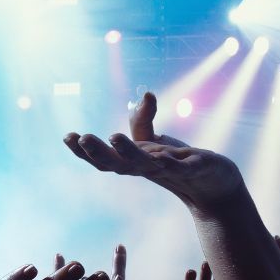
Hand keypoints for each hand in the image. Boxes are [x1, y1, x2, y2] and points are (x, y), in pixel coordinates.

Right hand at [63, 93, 244, 211]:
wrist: (212, 184)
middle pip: (116, 163)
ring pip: (144, 164)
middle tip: (82, 137)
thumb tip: (146, 95)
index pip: (103, 158)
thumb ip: (143, 120)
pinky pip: (180, 167)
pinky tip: (163, 158)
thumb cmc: (177, 163)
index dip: (83, 150)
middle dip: (97, 151)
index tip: (67, 136)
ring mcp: (167, 171)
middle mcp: (145, 169)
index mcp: (132, 162)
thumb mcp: (154, 141)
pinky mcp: (193, 169)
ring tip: (113, 136)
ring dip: (128, 152)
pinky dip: (171, 163)